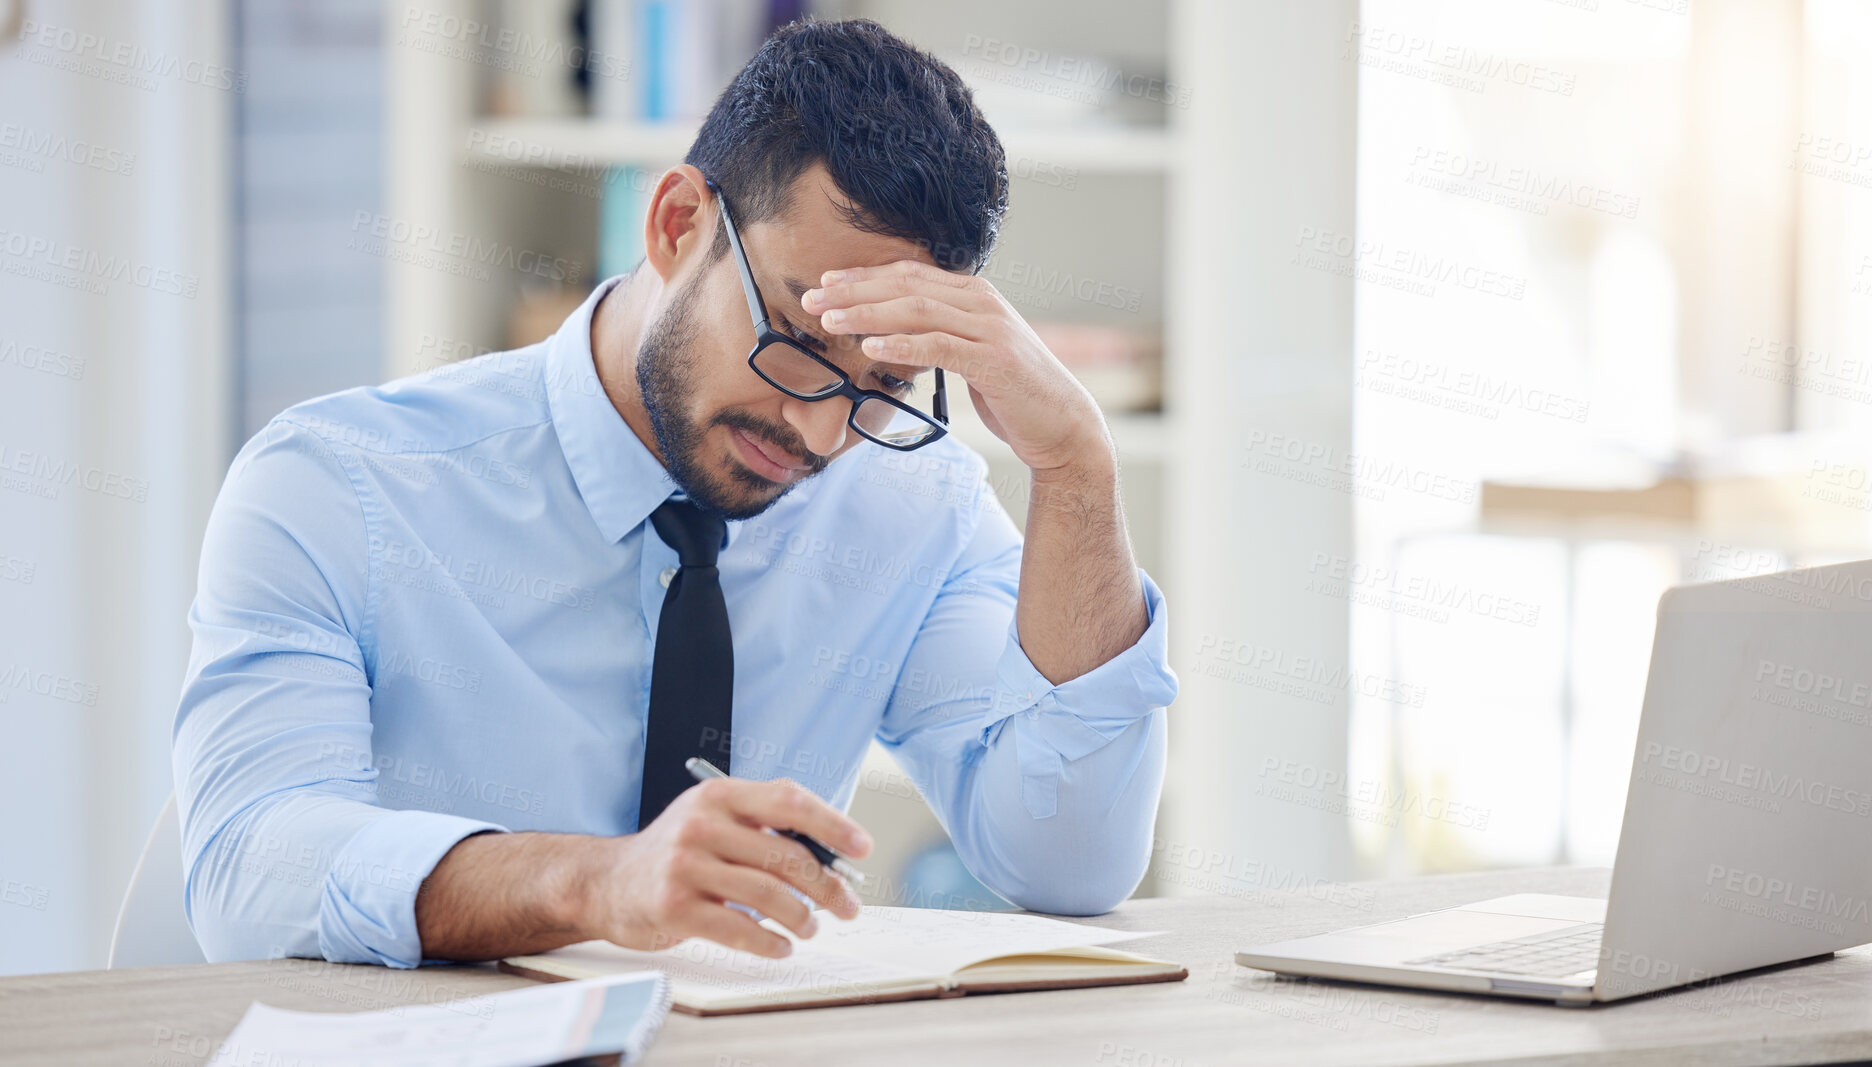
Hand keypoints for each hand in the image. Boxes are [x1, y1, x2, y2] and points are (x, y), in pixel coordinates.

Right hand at [575, 777, 871, 958]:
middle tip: (847, 906)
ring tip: (811, 927)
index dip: (833, 825)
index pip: (790, 800)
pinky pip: (739, 929)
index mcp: (720, 795)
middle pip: (785, 856)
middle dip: (827, 886)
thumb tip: (835, 862)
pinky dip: (769, 942)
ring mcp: (684, 866)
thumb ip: (767, 830)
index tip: (863, 849)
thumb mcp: (716, 821)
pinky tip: (781, 946)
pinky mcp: (673, 907)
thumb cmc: (678, 853)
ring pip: (768, 895)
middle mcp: (701, 824)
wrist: (607, 882)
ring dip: (802, 918)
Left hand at [803, 262, 1112, 473]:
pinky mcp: (995, 360)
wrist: (1063, 426)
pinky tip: (871, 345)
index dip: (865, 276)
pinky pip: (939, 346)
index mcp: (974, 295)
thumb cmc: (1013, 394)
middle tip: (812, 298)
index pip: (910, 275)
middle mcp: (982, 303)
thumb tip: (894, 335)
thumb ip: (941, 337)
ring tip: (831, 320)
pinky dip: (903, 343)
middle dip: (855, 290)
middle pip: (907, 287)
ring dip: (869, 313)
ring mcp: (991, 329)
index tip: (825, 282)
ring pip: (918, 311)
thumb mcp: (973, 353)